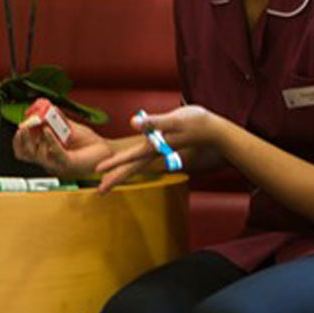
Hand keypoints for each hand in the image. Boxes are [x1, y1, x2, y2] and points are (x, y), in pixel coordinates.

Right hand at [13, 117, 111, 176]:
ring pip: (37, 155)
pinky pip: (55, 153)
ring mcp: (57, 164)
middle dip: (21, 140)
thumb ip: (59, 121)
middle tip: (23, 127)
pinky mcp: (68, 164)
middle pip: (26, 155)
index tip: (20, 127)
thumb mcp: (71, 129)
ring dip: (34, 139)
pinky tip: (48, 130)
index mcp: (47, 154)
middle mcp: (50, 161)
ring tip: (37, 125)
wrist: (108, 152)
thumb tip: (50, 108)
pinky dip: (50, 140)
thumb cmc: (91, 145)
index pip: (24, 152)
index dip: (18, 141)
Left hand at [94, 105, 222, 192]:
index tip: (98, 173)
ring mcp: (160, 151)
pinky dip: (134, 162)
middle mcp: (155, 152)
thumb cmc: (196, 123)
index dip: (114, 165)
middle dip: (115, 179)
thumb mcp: (174, 120)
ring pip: (137, 165)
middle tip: (99, 192)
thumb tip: (134, 122)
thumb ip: (154, 122)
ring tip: (108, 181)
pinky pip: (145, 158)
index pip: (130, 159)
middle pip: (131, 168)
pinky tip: (130, 164)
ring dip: (123, 173)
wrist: (216, 131)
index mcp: (153, 147)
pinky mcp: (164, 146)